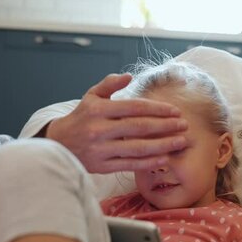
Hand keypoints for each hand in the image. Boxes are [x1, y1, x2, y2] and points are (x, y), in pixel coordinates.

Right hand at [46, 73, 188, 173]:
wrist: (58, 144)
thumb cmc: (81, 118)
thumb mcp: (90, 96)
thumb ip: (109, 84)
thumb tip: (128, 76)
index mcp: (98, 109)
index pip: (134, 107)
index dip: (157, 109)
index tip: (175, 111)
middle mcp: (99, 129)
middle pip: (139, 127)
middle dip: (165, 126)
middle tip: (184, 125)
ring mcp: (101, 149)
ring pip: (138, 148)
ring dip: (163, 145)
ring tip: (181, 142)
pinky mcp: (102, 166)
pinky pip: (130, 165)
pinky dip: (149, 162)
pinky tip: (165, 158)